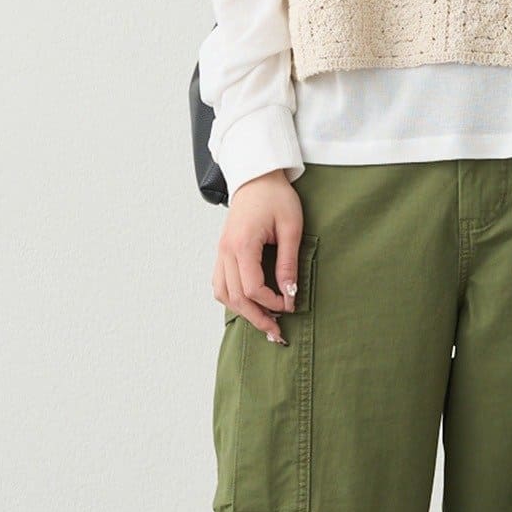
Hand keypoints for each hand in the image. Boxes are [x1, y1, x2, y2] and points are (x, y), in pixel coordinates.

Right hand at [213, 170, 303, 342]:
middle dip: (257, 318)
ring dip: (242, 311)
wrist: (257, 177)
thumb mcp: (291, 227)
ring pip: (223, 294)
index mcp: (242, 244)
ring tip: (264, 322)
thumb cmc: (276, 197)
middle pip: (235, 297)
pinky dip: (232, 298)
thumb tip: (290, 294)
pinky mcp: (222, 252)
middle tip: (277, 334)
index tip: (290, 305)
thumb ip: (289, 262)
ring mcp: (221, 252)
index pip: (252, 288)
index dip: (272, 303)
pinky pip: (220, 283)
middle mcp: (226, 251)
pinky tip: (249, 304)